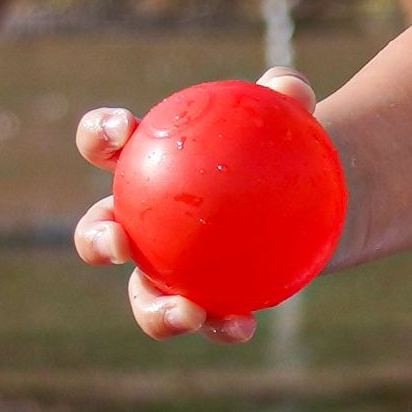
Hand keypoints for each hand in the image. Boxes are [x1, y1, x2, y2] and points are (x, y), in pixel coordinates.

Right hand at [73, 70, 314, 343]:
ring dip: (155, 311)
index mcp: (148, 167)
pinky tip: (244, 324)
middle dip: (95, 240)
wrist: (316, 200)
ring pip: (144, 296)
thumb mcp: (292, 118)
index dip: (99, 135)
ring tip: (185, 312)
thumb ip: (287, 97)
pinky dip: (221, 325)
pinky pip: (208, 318)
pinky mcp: (205, 300)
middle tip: (118, 243)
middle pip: (99, 233)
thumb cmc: (285, 146)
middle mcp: (143, 224)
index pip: (107, 146)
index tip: (121, 129)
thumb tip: (285, 86)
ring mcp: (169, 268)